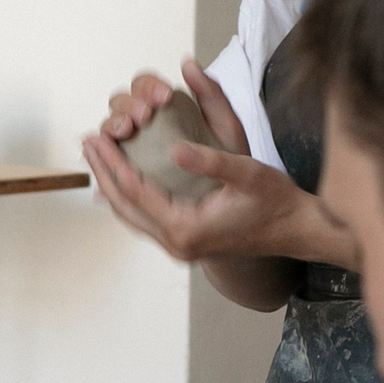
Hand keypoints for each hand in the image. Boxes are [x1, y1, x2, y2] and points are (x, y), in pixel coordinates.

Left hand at [82, 59, 353, 271]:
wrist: (297, 232)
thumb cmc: (276, 201)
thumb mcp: (247, 173)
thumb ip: (210, 161)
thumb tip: (175, 148)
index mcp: (186, 228)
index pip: (136, 191)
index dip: (113, 161)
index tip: (97, 134)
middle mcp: (176, 244)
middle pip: (125, 205)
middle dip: (104, 171)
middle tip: (86, 140)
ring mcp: (179, 247)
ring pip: (131, 215)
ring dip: (112, 185)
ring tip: (96, 156)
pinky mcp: (185, 243)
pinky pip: (145, 220)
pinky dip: (128, 199)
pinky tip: (119, 182)